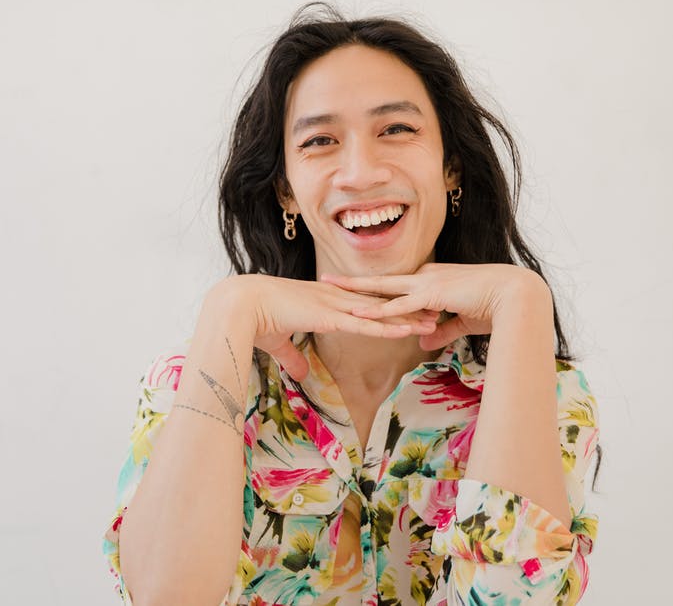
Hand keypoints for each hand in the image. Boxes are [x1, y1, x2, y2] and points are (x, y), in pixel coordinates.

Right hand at [210, 274, 439, 380]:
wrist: (239, 306)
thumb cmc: (252, 321)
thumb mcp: (278, 343)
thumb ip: (294, 357)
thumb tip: (302, 374)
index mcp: (321, 300)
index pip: (361, 303)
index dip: (385, 306)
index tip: (406, 307)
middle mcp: (332, 298)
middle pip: (378, 303)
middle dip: (406, 308)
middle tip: (433, 309)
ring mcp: (332, 305)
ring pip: (378, 312)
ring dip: (406, 317)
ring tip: (432, 320)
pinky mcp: (329, 316)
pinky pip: (364, 324)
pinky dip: (387, 326)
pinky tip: (407, 330)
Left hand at [320, 263, 550, 350]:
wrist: (515, 295)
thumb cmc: (495, 307)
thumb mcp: (463, 321)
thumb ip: (441, 329)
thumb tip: (423, 339)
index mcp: (433, 280)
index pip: (397, 285)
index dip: (374, 287)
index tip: (353, 287)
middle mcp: (426, 277)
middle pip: (381, 280)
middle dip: (353, 281)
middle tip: (327, 279)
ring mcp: (427, 284)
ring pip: (382, 288)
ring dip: (355, 291)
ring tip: (329, 288)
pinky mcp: (431, 295)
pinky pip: (397, 305)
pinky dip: (376, 310)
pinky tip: (355, 313)